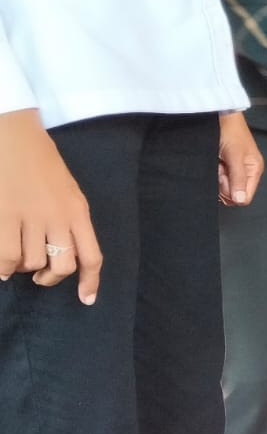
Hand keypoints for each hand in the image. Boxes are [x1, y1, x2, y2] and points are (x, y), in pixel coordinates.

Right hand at [0, 109, 101, 303]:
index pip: (92, 255)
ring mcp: (30, 217)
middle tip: (37, 275)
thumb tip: (59, 253)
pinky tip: (0, 265)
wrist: (11, 133)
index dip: (90, 282)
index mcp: (78, 211)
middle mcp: (59, 217)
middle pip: (62, 266)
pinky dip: (2, 267)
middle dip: (48, 277)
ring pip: (32, 263)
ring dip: (22, 268)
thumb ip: (67, 219)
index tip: (86, 300)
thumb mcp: (64, 189)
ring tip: (14, 259)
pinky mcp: (3, 216)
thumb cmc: (37, 160)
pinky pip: (6, 257)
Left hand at [218, 112, 263, 205]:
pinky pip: (217, 180)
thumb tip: (240, 200)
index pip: (245, 197)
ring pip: (223, 188)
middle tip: (221, 167)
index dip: (232, 192)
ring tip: (217, 162)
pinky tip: (214, 162)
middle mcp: (245, 173)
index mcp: (254, 171)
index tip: (226, 176)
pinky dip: (212, 173)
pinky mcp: (224, 167)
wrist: (219, 116)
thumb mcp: (235, 156)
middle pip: (233, 194)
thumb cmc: (229, 132)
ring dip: (217, 178)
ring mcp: (233, 170)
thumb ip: (238, 178)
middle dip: (224, 184)